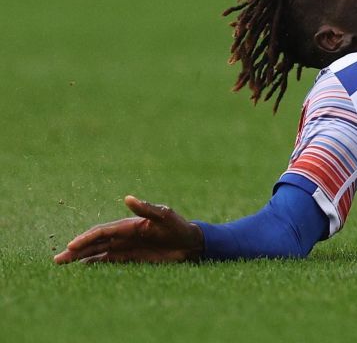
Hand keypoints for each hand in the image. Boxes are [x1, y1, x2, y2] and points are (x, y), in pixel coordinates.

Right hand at [54, 196, 204, 264]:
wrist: (191, 242)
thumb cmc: (179, 227)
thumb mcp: (165, 216)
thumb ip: (146, 209)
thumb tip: (127, 198)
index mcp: (129, 224)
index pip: (102, 232)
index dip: (86, 238)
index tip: (71, 246)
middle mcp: (124, 234)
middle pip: (95, 242)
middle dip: (76, 250)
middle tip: (57, 260)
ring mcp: (126, 245)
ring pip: (98, 251)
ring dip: (81, 257)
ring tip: (63, 264)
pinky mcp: (131, 256)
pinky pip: (109, 259)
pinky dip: (95, 262)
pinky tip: (83, 266)